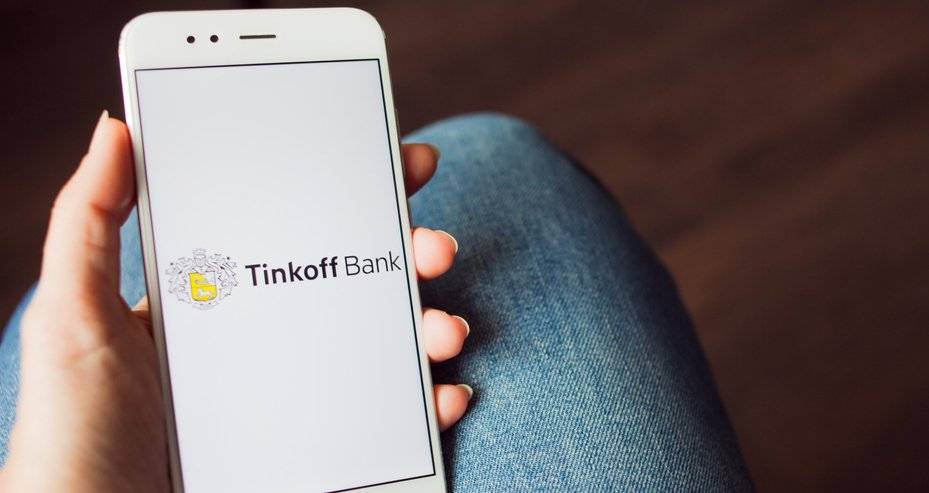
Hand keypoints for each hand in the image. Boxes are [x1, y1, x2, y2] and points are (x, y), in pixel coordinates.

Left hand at [0, 113, 470, 491]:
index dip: (356, 191)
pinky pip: (392, 422)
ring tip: (446, 330)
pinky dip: (433, 407)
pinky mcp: (321, 449)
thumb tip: (118, 129)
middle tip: (437, 248)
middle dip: (413, 255)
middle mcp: (270, 339)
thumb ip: (89, 222)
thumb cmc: (74, 434)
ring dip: (433, 328)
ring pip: (386, 347)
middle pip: (359, 281)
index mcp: (223, 297)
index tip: (402, 163)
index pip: (298, 227)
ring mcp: (299, 395)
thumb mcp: (72, 319)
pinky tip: (448, 397)